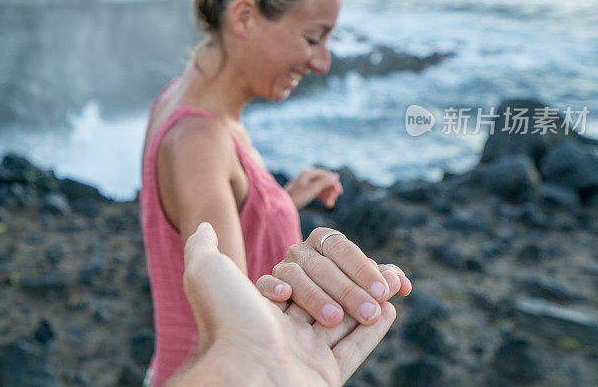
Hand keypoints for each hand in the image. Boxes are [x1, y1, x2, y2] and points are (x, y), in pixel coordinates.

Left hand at [168, 223, 395, 385]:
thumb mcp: (205, 272)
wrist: (243, 377)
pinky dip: (374, 329)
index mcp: (261, 303)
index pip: (305, 271)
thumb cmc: (227, 319)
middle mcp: (281, 328)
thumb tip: (205, 226)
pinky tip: (391, 309)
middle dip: (356, 282)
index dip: (333, 263)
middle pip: (328, 294)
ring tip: (394, 283)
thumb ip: (203, 246)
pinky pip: (353, 350)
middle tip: (382, 278)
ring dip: (370, 299)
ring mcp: (304, 352)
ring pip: (344, 320)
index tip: (347, 254)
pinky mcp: (324, 375)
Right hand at [256, 228, 411, 326]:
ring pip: (294, 276)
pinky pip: (264, 283)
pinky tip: (284, 295)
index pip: (344, 249)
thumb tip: (403, 284)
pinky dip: (272, 287)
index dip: (363, 270)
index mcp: (326, 242)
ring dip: (315, 296)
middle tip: (369, 313)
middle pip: (323, 266)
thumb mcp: (362, 288)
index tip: (384, 292)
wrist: (301, 316)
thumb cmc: (340, 297)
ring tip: (335, 318)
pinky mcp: (263, 286)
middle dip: (348, 290)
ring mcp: (281, 268)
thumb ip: (383, 283)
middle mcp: (302, 251)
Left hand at [285, 168, 342, 208]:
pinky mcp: (305, 192)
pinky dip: (323, 198)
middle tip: (335, 198)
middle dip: (330, 190)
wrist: (283, 205)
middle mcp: (307, 177)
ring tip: (331, 204)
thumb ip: (325, 182)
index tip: (340, 192)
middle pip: (324, 181)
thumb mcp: (313, 189)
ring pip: (321, 188)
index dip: (334, 182)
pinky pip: (317, 193)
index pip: (325, 174)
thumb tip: (336, 176)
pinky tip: (328, 204)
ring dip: (328, 195)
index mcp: (308, 172)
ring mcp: (306, 184)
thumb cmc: (297, 196)